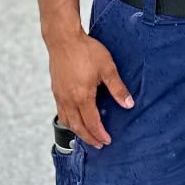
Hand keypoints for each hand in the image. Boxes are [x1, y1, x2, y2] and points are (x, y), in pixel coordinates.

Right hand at [47, 31, 132, 148]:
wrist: (63, 38)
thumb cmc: (86, 50)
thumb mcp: (107, 68)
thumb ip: (117, 88)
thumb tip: (128, 104)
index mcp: (82, 96)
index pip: (91, 122)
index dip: (100, 134)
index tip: (107, 141)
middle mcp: (68, 99)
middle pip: (78, 126)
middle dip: (89, 138)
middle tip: (98, 145)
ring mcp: (60, 95)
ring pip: (67, 121)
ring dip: (77, 132)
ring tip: (87, 136)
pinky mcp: (55, 90)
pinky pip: (61, 112)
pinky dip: (68, 121)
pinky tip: (74, 120)